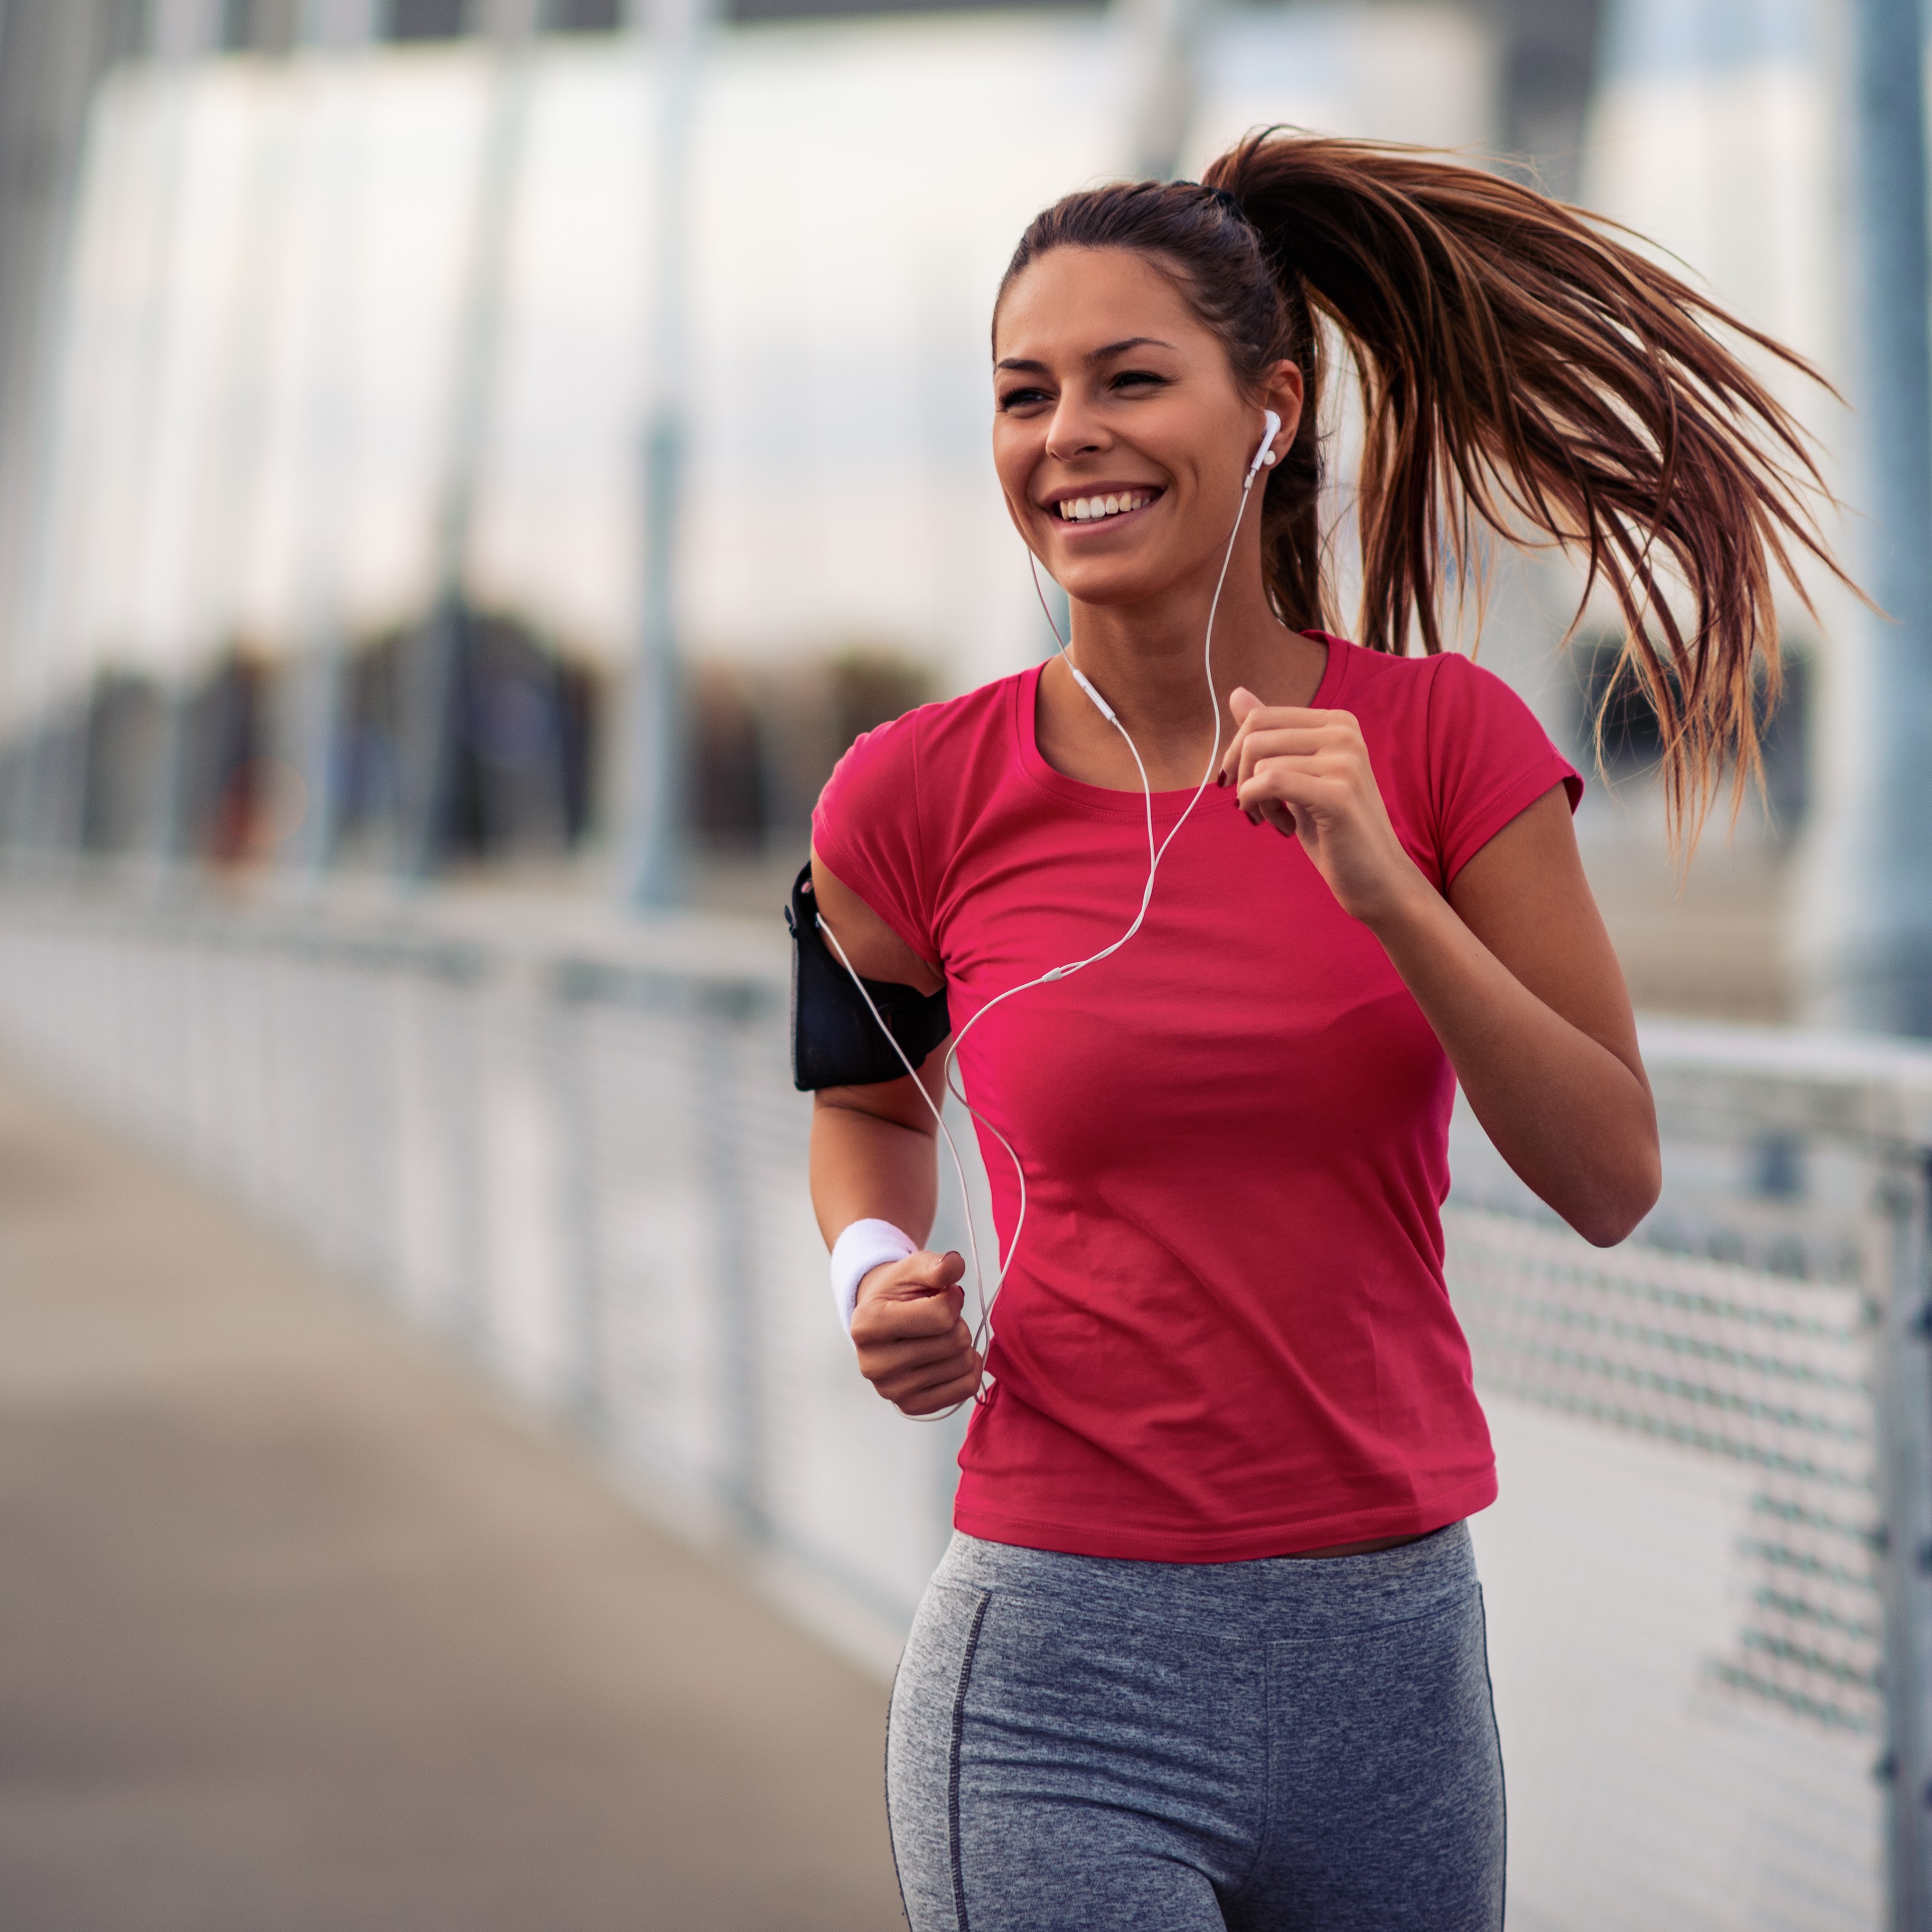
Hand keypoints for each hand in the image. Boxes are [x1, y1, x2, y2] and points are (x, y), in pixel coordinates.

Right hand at [850, 1249, 982, 1415]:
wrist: (881, 1320)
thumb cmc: (898, 1293)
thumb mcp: (913, 1269)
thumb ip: (937, 1265)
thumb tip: (955, 1265)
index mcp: (868, 1324)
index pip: (941, 1316)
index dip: (952, 1298)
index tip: (940, 1294)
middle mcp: (873, 1364)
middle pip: (954, 1341)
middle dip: (957, 1322)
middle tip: (939, 1318)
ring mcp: (890, 1391)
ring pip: (962, 1365)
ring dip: (962, 1345)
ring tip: (940, 1336)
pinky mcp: (909, 1406)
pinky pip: (964, 1389)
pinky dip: (969, 1369)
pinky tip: (953, 1356)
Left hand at [1216, 686, 1423, 926]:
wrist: (1376, 877)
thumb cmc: (1334, 829)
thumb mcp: (1298, 775)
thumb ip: (1273, 734)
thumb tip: (1237, 693)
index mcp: (1338, 722)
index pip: (1261, 716)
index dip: (1237, 754)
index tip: (1243, 785)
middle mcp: (1345, 733)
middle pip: (1255, 735)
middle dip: (1241, 776)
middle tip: (1254, 808)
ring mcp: (1346, 761)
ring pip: (1260, 763)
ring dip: (1255, 800)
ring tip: (1277, 822)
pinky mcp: (1338, 793)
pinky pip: (1269, 782)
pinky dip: (1259, 806)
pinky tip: (1282, 826)